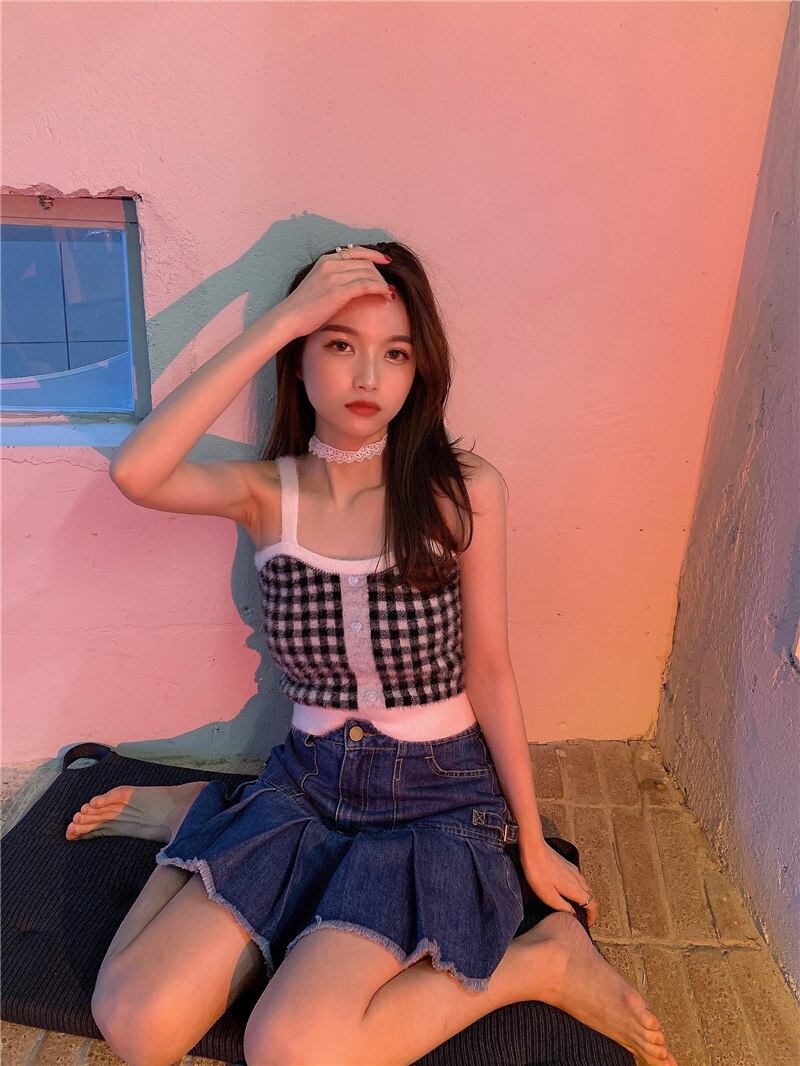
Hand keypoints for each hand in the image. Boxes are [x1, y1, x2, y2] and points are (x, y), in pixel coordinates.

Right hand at [276, 245, 393, 338]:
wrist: (289, 318)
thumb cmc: (303, 308)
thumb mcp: (319, 286)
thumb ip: (335, 280)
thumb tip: (356, 286)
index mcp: (326, 260)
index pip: (356, 251)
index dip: (374, 255)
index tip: (386, 262)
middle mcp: (331, 264)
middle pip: (365, 263)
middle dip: (380, 275)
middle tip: (387, 288)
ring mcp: (334, 276)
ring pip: (368, 273)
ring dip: (382, 284)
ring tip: (388, 294)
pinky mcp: (338, 291)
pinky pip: (366, 285)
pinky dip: (380, 289)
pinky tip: (386, 295)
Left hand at [520, 837, 598, 927]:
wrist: (534, 849)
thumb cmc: (539, 873)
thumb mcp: (549, 896)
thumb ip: (563, 907)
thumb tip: (573, 913)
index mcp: (576, 889)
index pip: (592, 904)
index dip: (592, 916)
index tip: (588, 923)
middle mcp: (578, 879)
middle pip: (590, 896)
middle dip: (588, 907)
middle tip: (581, 917)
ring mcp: (573, 870)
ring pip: (585, 886)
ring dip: (583, 897)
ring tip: (574, 905)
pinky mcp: (567, 864)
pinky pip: (578, 879)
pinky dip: (578, 887)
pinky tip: (567, 889)